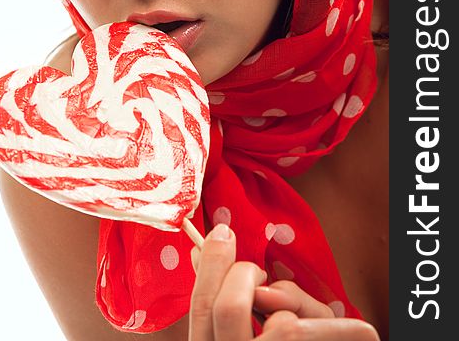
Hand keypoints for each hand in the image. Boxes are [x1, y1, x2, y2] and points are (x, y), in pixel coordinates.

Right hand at [189, 223, 380, 339]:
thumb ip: (227, 300)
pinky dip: (344, 329)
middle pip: (229, 306)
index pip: (201, 307)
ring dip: (297, 307)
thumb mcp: (244, 337)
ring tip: (307, 316)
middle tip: (261, 276)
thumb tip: (206, 249)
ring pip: (283, 325)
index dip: (210, 265)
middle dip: (246, 274)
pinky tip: (361, 333)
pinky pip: (317, 339)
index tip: (223, 232)